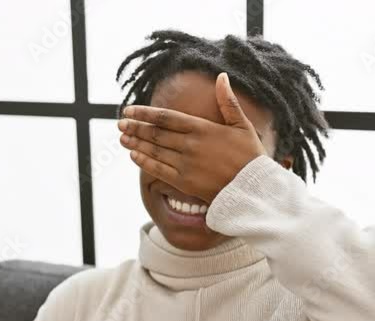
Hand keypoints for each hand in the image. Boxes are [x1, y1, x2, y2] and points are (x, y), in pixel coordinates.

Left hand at [118, 72, 266, 202]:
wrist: (254, 189)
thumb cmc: (250, 156)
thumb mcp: (242, 125)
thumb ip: (227, 101)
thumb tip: (221, 76)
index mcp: (202, 128)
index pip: (166, 117)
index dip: (144, 113)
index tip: (129, 110)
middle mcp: (190, 145)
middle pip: (156, 133)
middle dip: (136, 127)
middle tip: (120, 122)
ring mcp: (185, 164)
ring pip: (154, 151)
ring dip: (136, 143)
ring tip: (122, 137)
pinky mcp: (185, 182)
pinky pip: (159, 170)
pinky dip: (144, 162)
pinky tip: (133, 155)